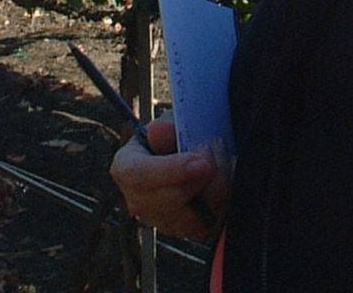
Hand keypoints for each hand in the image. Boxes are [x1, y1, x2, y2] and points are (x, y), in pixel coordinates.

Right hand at [108, 118, 229, 241]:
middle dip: (202, 176)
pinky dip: (223, 202)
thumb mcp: (172, 121)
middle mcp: (139, 200)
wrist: (198, 151)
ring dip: (217, 185)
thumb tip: (158, 132)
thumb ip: (167, 127)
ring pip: (193, 216)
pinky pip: (209, 224)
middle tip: (217, 147)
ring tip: (223, 158)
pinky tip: (225, 178)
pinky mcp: (187, 231)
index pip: (138, 175)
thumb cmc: (179, 135)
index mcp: (127, 167)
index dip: (170, 170)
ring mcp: (162, 220)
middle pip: (170, 199)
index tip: (201, 163)